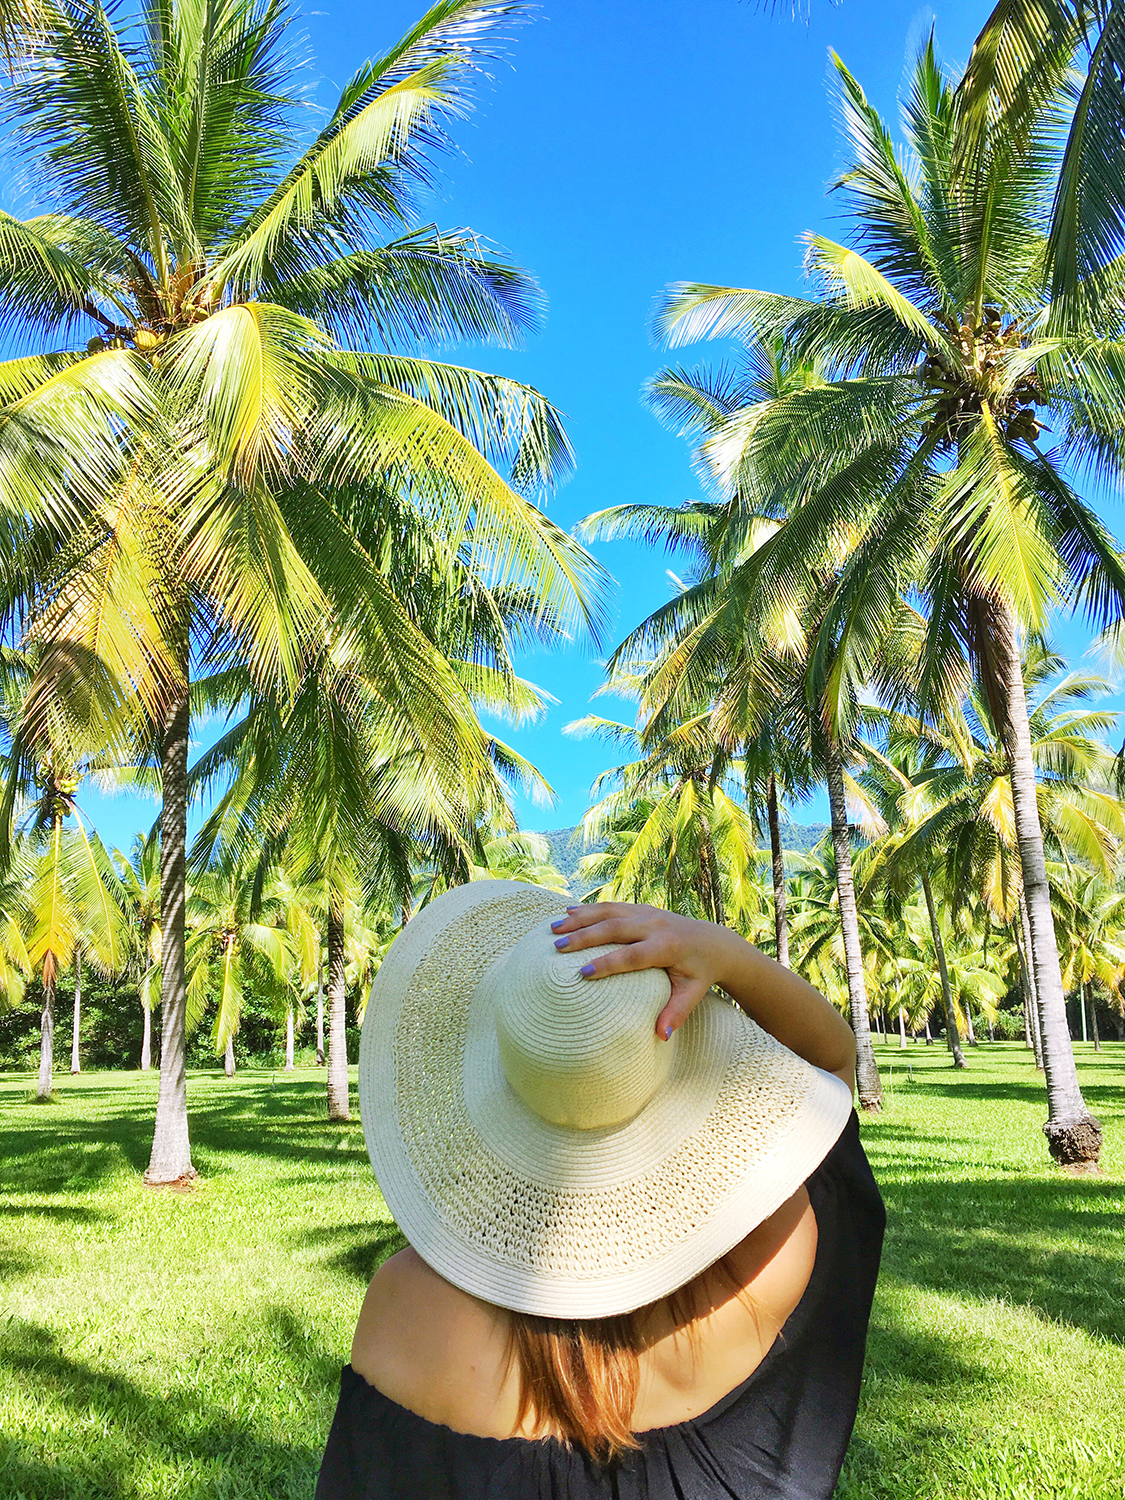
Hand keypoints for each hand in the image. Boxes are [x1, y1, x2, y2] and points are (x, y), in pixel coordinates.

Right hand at [548, 902, 740, 1039]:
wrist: (713, 942)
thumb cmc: (699, 973)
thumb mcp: (692, 994)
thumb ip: (676, 1013)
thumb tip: (661, 1036)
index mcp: (667, 947)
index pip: (632, 956)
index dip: (608, 963)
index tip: (582, 973)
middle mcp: (655, 926)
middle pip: (614, 929)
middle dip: (584, 936)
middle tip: (557, 946)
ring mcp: (647, 913)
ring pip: (609, 912)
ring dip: (580, 918)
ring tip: (554, 927)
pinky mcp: (642, 908)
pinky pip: (612, 906)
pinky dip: (589, 909)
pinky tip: (567, 912)